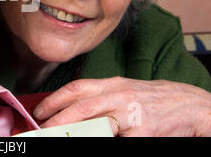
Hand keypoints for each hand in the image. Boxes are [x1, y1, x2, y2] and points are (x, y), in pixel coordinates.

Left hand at [33, 77, 210, 135]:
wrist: (187, 104)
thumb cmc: (148, 99)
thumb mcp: (121, 90)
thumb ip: (98, 98)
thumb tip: (69, 109)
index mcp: (112, 84)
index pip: (77, 89)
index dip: (54, 100)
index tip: (39, 112)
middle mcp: (120, 95)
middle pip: (82, 107)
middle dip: (57, 121)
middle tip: (43, 130)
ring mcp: (133, 114)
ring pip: (97, 126)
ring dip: (75, 134)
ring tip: (59, 138)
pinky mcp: (145, 133)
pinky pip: (119, 141)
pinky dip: (101, 141)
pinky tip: (94, 141)